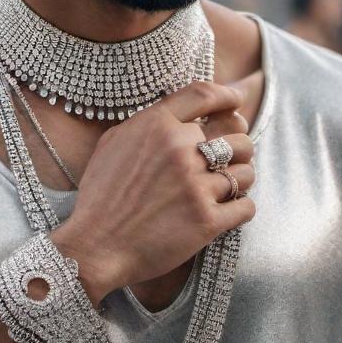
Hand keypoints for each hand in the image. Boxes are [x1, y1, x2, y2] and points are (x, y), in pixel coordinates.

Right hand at [52, 82, 256, 303]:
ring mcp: (195, 186)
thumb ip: (148, 123)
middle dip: (238, 150)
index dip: (228, 95)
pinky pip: (246, 207)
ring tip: (224, 190)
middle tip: (227, 163)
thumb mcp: (113, 143)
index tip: (237, 100)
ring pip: (246, 173)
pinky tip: (225, 213)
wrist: (95, 247)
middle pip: (237, 137)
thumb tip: (180, 114)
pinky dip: (240, 210)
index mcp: (156, 126)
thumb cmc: (101, 197)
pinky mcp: (207, 220)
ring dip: (239, 182)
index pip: (204, 95)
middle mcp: (179, 150)